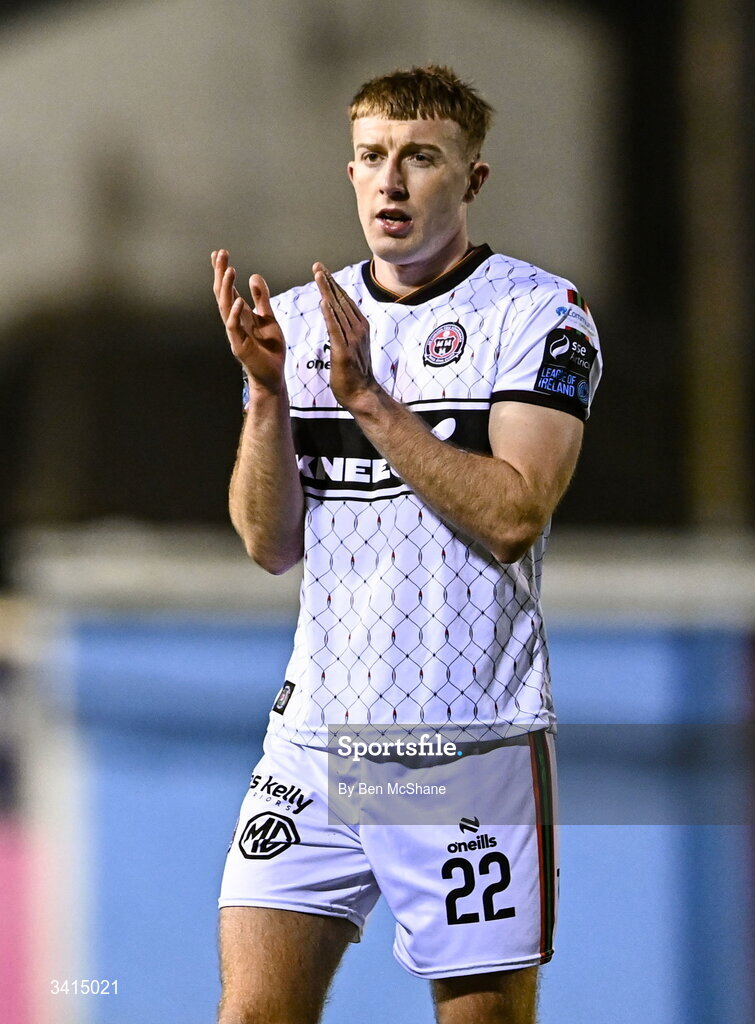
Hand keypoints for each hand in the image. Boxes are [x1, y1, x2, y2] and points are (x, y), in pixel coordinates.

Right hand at [212, 249, 285, 394]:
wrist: (274, 375)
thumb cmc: (269, 349)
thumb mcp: (268, 318)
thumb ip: (261, 299)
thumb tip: (254, 276)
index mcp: (241, 314)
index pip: (228, 289)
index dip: (223, 272)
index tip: (219, 253)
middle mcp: (234, 322)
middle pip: (223, 294)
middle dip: (221, 274)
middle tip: (221, 254)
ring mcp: (235, 334)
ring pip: (225, 308)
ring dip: (227, 289)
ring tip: (229, 270)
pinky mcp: (240, 347)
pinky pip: (234, 328)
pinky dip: (235, 314)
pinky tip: (238, 300)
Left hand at [313, 262, 379, 409]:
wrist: (362, 394)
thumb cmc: (355, 374)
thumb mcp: (352, 346)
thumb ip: (346, 330)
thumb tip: (337, 317)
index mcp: (360, 327)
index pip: (344, 301)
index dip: (333, 284)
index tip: (323, 271)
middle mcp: (358, 330)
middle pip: (341, 300)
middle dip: (329, 282)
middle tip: (317, 265)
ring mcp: (352, 340)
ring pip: (338, 310)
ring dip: (328, 291)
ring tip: (319, 275)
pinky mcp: (343, 351)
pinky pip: (335, 329)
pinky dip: (329, 315)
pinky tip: (323, 301)